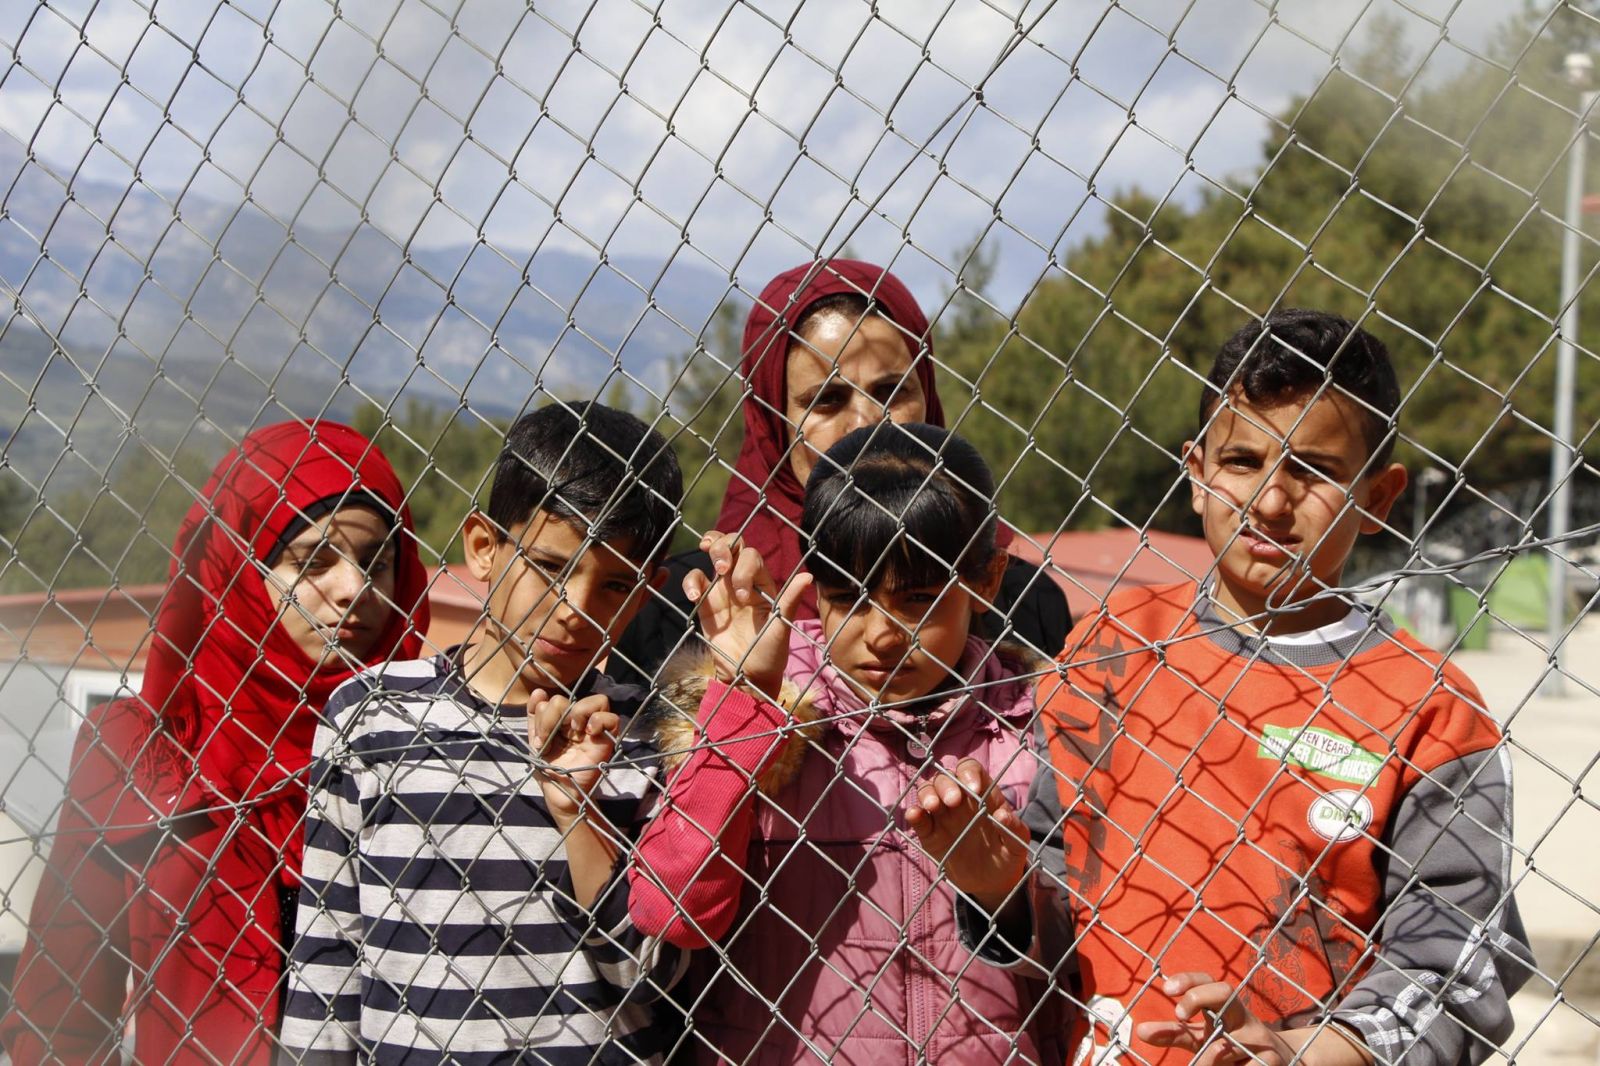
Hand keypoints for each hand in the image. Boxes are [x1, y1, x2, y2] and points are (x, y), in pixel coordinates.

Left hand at [529, 691, 617, 825]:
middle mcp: (579, 721)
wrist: (558, 793)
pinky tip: (587, 733)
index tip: (539, 741)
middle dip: (552, 717)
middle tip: (549, 740)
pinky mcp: (607, 741)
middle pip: (569, 699)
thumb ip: (535, 717)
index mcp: (562, 720)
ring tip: (573, 730)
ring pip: (597, 700)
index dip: (543, 715)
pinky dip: (600, 721)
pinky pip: (613, 719)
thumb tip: (538, 692)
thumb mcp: (536, 741)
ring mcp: (594, 730)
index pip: (556, 700)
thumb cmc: (548, 769)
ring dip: (579, 712)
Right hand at [685, 531, 810, 698]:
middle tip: (722, 566)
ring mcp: (722, 589)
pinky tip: (694, 598)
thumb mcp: (780, 627)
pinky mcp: (705, 603)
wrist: (747, 677)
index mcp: (762, 583)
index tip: (743, 596)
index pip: (751, 556)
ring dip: (712, 550)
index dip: (745, 567)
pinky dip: (691, 582)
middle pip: (732, 543)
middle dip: (724, 544)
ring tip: (715, 571)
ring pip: (714, 552)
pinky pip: (695, 580)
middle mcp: (741, 580)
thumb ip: (789, 600)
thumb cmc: (770, 653)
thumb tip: (808, 576)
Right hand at [904, 757, 1029, 913]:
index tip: (974, 790)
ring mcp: (942, 815)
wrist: (993, 882)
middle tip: (953, 802)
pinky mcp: (930, 834)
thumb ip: (1014, 829)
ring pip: (927, 790)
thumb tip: (1003, 815)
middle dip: (947, 784)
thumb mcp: (1017, 844)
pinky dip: (913, 814)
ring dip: (928, 793)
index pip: (970, 769)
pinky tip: (915, 815)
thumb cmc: (1008, 855)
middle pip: (945, 776)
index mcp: (982, 795)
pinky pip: (918, 818)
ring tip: (933, 806)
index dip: (969, 773)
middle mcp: (960, 800)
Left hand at [1134, 974, 1373, 1065]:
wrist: (1284, 1063)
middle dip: (1197, 998)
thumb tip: (1140, 1030)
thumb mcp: (1203, 1039)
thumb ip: (1175, 1034)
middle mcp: (1245, 1018)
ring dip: (1206, 1060)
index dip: (1189, 980)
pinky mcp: (1272, 1063)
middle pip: (1223, 993)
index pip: (1210, 983)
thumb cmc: (1232, 1047)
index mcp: (1228, 1008)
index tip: (1166, 988)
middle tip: (1178, 1016)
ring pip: (1224, 1044)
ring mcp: (1261, 1040)